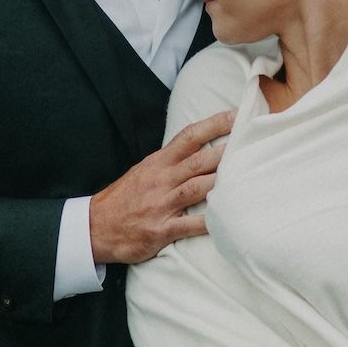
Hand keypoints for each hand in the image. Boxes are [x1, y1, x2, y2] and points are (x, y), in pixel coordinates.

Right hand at [88, 111, 233, 265]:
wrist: (94, 226)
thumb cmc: (124, 198)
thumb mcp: (144, 171)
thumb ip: (171, 161)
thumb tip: (201, 149)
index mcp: (158, 162)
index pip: (188, 137)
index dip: (213, 124)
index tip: (236, 116)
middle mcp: (161, 179)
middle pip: (199, 160)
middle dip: (227, 152)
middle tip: (253, 143)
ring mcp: (160, 204)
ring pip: (197, 188)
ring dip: (222, 182)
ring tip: (248, 176)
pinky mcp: (160, 229)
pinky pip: (189, 225)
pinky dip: (209, 223)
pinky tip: (227, 220)